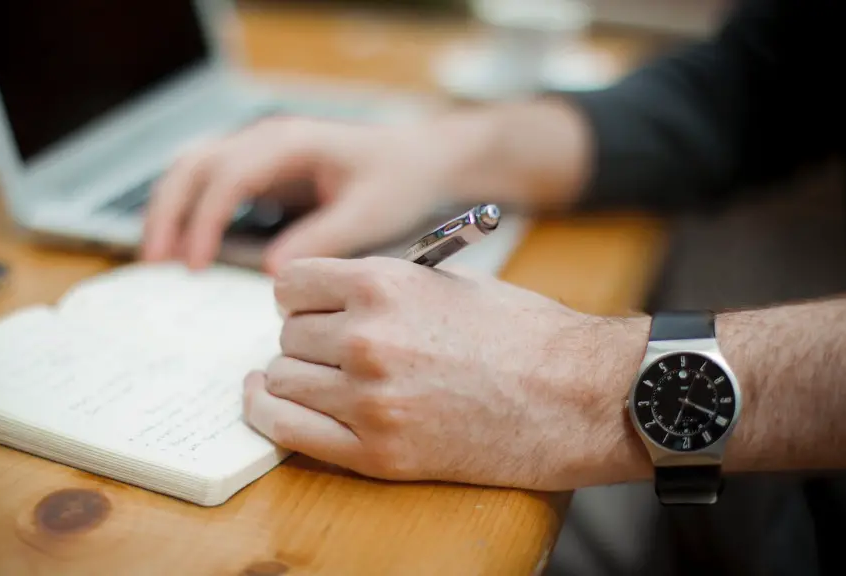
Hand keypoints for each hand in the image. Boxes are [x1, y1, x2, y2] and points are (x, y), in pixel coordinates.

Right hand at [141, 116, 462, 272]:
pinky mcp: (260, 168)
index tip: (195, 264)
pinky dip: (188, 209)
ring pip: (193, 168)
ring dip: (169, 208)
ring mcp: (260, 150)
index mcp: (291, 143)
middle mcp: (267, 139)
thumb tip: (273, 273)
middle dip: (167, 210)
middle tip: (155, 261)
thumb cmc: (398, 182)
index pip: (229, 176)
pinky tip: (184, 246)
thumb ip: (322, 239)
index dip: (204, 220)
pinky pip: (209, 181)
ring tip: (157, 257)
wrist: (419, 159)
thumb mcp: (368, 214)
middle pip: (195, 164)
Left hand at [243, 256, 650, 491]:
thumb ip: (381, 285)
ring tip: (322, 377)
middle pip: (287, 334)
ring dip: (296, 376)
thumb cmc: (523, 334)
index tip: (310, 307)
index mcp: (384, 284)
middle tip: (333, 347)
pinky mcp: (377, 452)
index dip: (300, 296)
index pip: (291, 283)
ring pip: (282, 379)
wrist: (576, 397)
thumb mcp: (448, 282)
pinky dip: (270, 413)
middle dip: (306, 337)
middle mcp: (367, 338)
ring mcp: (369, 399)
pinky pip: (287, 430)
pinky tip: (269, 401)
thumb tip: (329, 297)